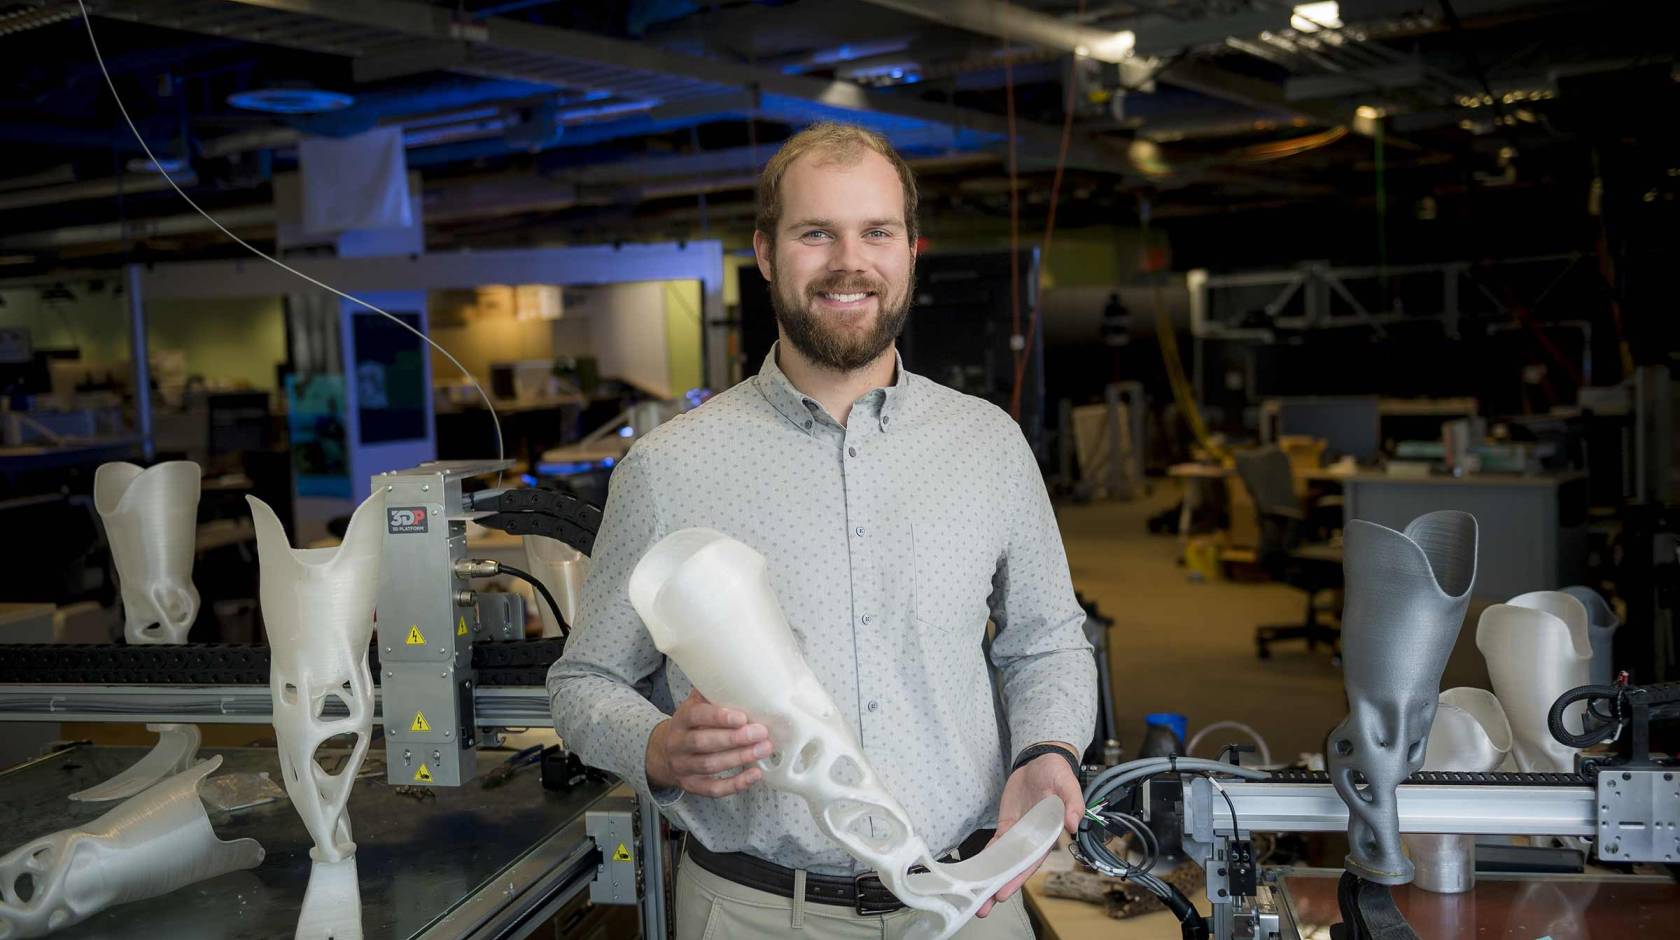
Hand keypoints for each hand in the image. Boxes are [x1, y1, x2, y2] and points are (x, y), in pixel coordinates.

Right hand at [644, 690, 771, 796]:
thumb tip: (736, 672)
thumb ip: (710, 693)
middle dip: (734, 739)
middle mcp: (678, 744)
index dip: (718, 717)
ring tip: (764, 749)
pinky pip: (713, 789)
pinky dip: (735, 784)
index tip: (742, 717)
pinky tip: (755, 774)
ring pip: (710, 766)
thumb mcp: (694, 706)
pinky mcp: (692, 786)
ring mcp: (683, 767)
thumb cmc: (690, 725)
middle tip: (761, 733)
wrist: (663, 754)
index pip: (696, 717)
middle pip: (703, 743)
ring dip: (739, 758)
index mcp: (680, 720)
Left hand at [975, 744, 1083, 917]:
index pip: (1032, 862)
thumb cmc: (1058, 774)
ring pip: (1003, 860)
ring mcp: (1019, 833)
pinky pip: (996, 843)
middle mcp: (1033, 839)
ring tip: (975, 897)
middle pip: (1014, 867)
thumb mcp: (1068, 784)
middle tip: (983, 906)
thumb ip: (1073, 803)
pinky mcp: (1007, 824)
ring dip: (990, 877)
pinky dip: (986, 857)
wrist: (1042, 761)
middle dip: (999, 886)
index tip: (1003, 891)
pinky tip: (975, 870)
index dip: (1018, 877)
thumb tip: (1074, 823)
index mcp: (1049, 834)